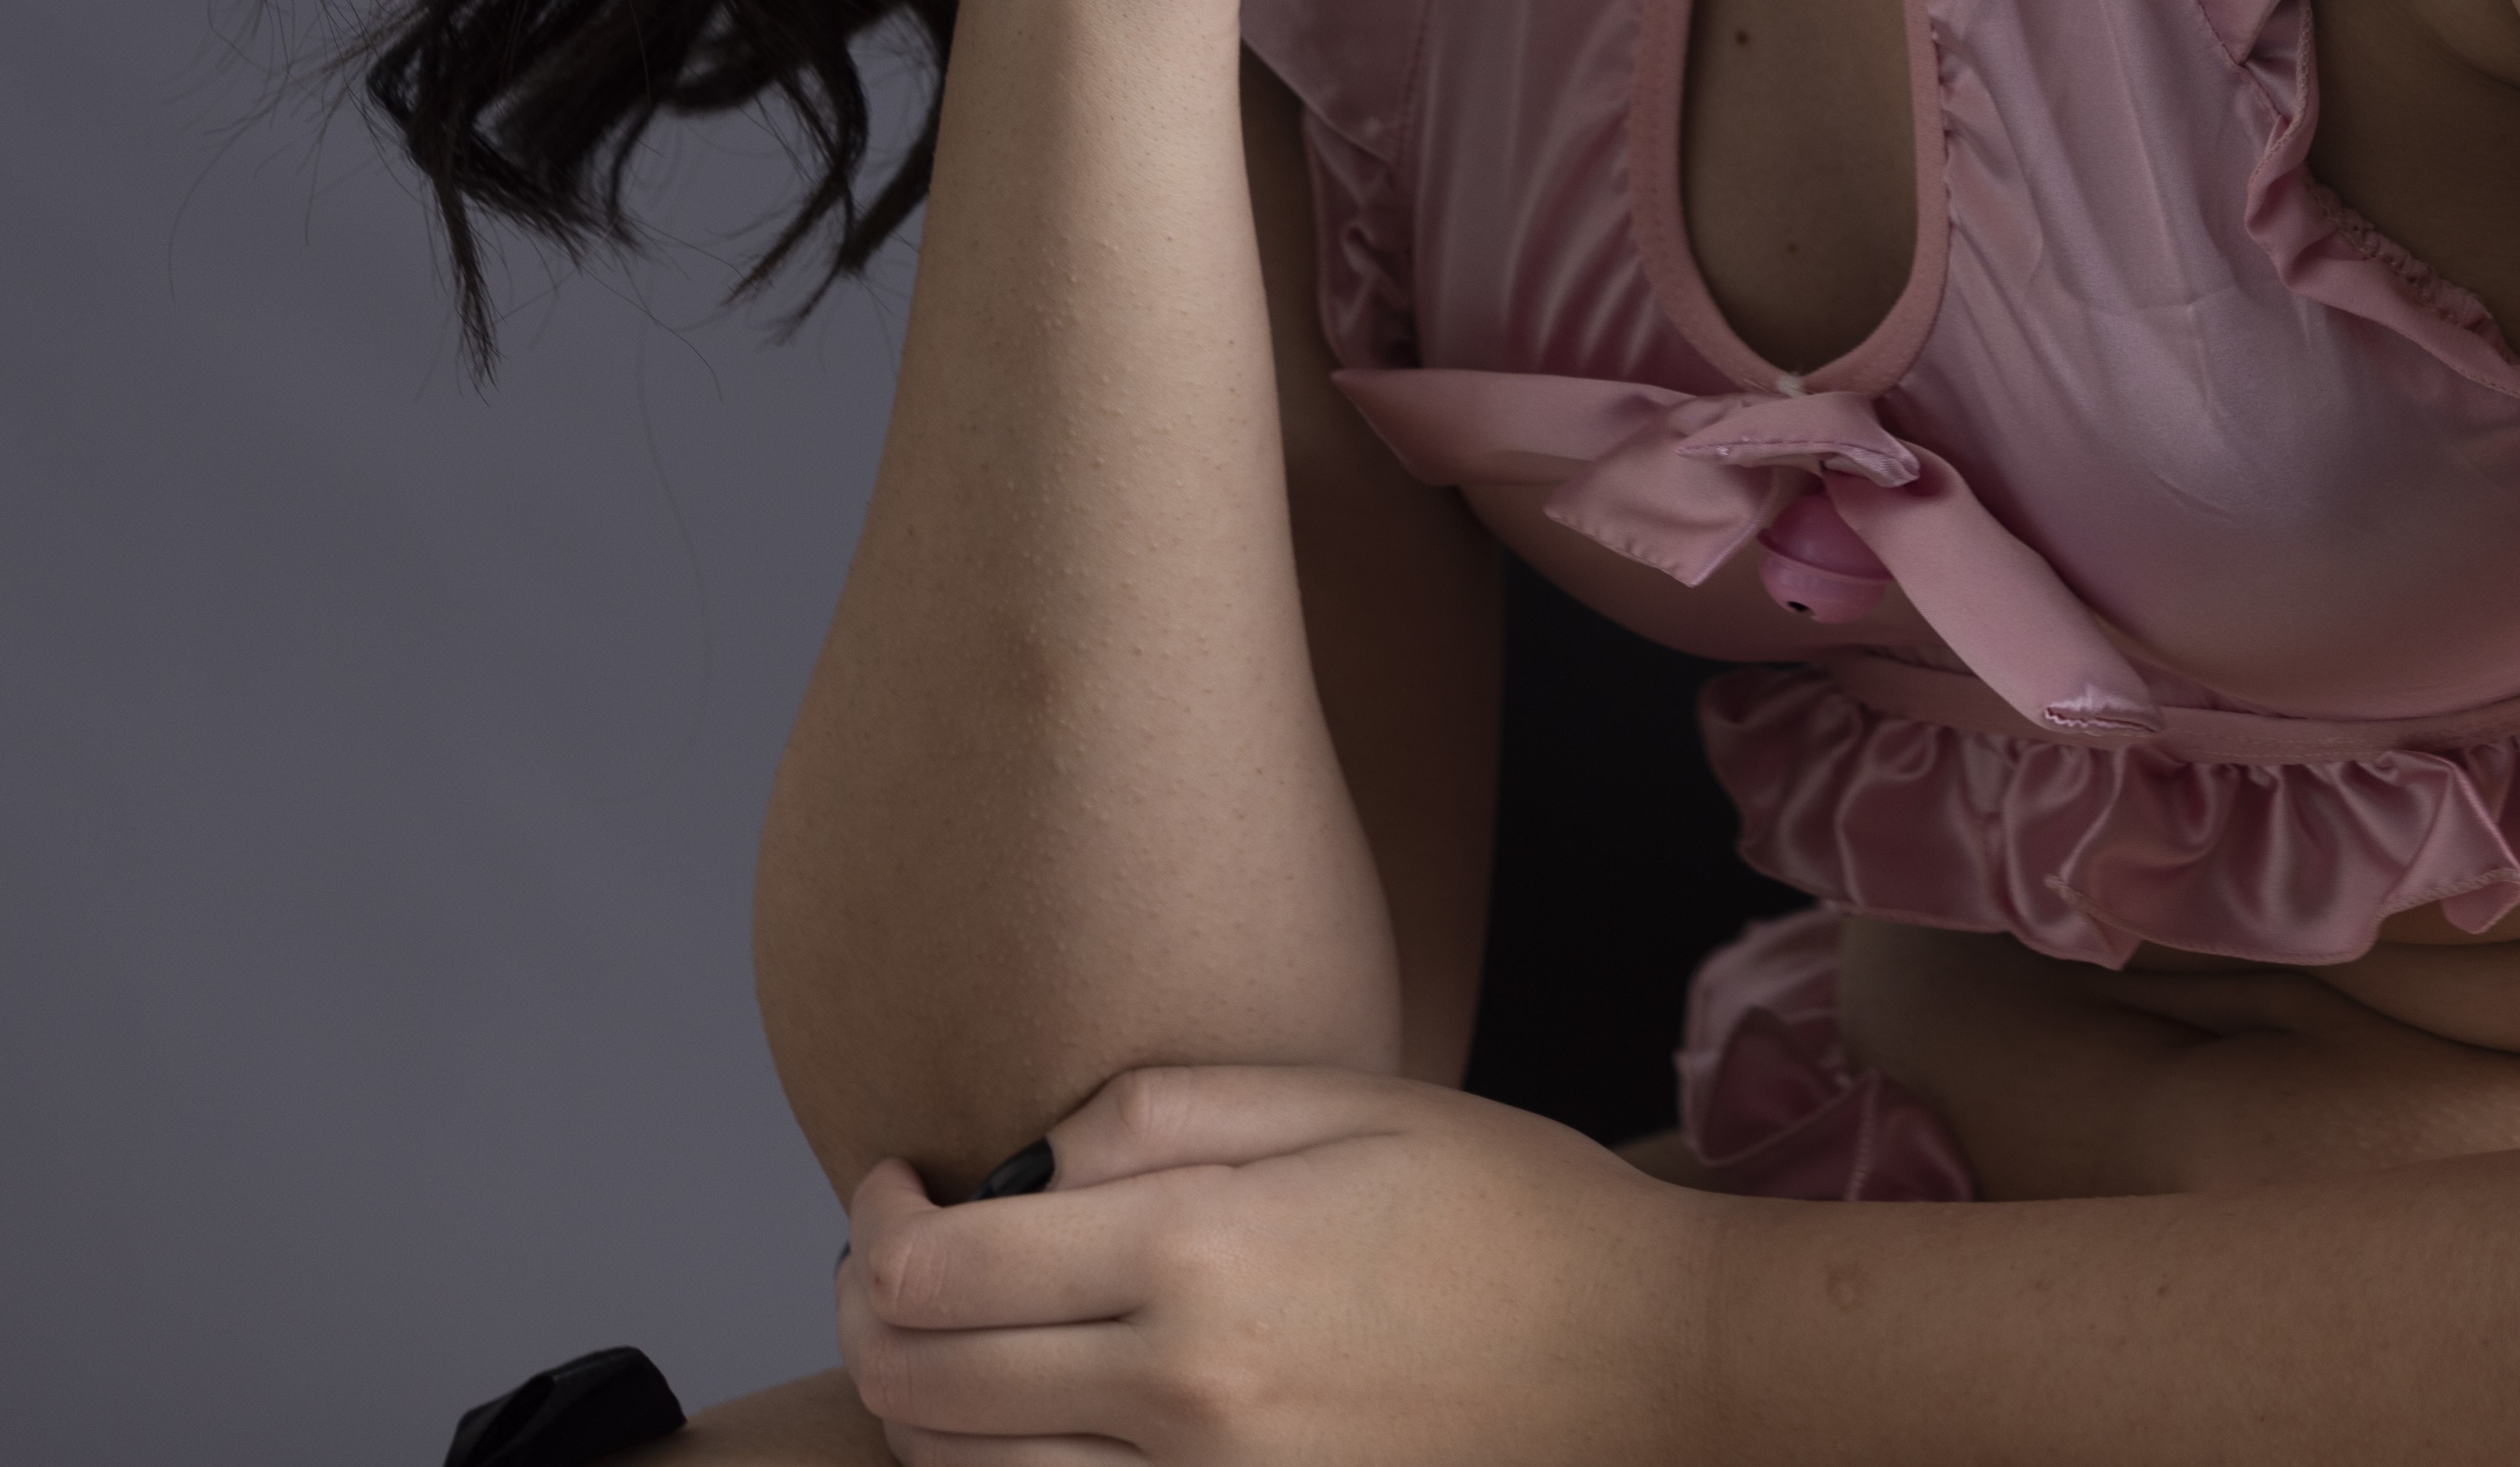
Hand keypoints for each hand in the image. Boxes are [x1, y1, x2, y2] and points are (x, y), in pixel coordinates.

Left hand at [838, 1063, 1715, 1465]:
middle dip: (872, 1311)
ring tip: (939, 1335)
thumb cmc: (1506, 1211)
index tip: (893, 1181)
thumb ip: (1163, 1111)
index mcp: (1200, 1258)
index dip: (879, 1224)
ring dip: (919, 1406)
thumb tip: (1032, 1160)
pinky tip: (1021, 1422)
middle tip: (887, 1255)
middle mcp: (1183, 1400)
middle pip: (926, 1387)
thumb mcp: (1343, 1099)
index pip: (941, 1271)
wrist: (1647, 1367)